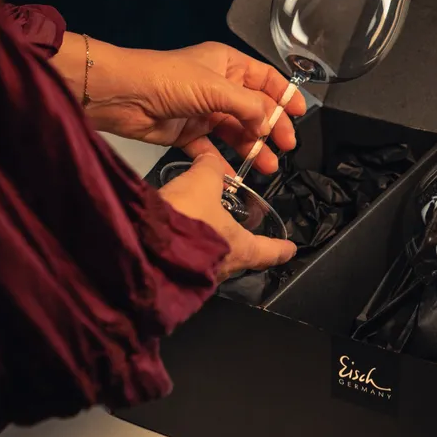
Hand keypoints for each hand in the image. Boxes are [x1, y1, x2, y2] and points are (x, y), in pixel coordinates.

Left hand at [82, 38, 305, 173]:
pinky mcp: (186, 132)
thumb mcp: (215, 88)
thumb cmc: (165, 78)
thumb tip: (270, 122)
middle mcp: (217, 86)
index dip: (285, 95)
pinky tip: (233, 174)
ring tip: (266, 166)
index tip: (300, 114)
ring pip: (235, 131)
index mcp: (227, 64)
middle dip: (271, 127)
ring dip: (252, 147)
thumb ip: (248, 106)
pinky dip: (222, 161)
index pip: (266, 79)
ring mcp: (202, 110)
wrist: (121, 95)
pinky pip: (211, 149)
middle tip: (286, 146)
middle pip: (254, 108)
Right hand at [160, 153, 296, 276]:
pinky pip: (185, 261)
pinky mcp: (173, 276)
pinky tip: (173, 235)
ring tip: (200, 227)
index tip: (290, 250)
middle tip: (239, 232)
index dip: (281, 249)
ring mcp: (198, 277)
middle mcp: (223, 268)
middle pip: (239, 257)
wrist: (145, 247)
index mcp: (241, 248)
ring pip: (210, 260)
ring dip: (208, 245)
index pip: (269, 251)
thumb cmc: (186, 218)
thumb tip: (209, 159)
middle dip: (238, 245)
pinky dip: (184, 248)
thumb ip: (210, 168)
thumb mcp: (203, 182)